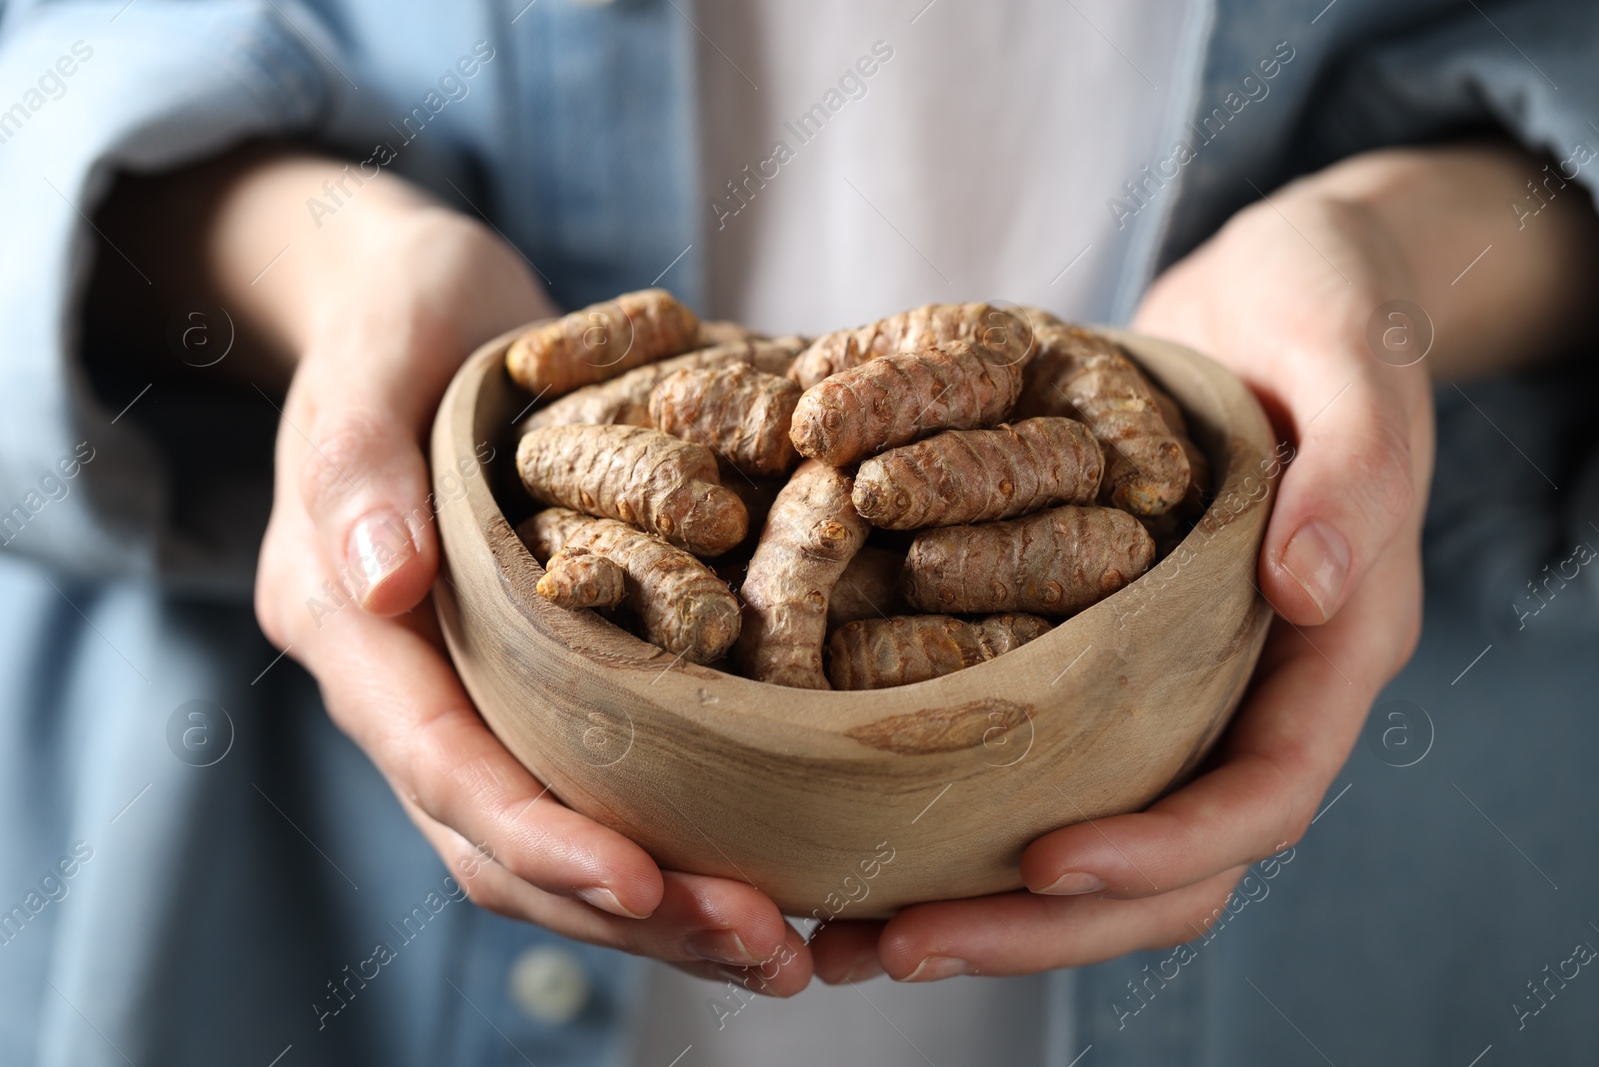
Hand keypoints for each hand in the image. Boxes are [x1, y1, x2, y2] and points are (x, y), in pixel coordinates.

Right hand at [225, 158, 810, 991]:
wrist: (422, 311)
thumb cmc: (401, 315)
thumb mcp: (375, 354)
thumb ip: (355, 462)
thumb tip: (381, 583)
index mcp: (350, 623)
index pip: (439, 760)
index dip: (537, 833)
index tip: (645, 880)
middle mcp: (410, 684)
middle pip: (505, 841)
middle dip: (631, 908)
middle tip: (767, 946)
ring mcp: (474, 694)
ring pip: (555, 842)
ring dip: (667, 909)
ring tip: (787, 946)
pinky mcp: (539, 686)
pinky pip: (601, 789)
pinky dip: (679, 846)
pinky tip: (771, 873)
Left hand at [811, 153, 1484, 982]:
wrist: (1270, 293)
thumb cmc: (1327, 306)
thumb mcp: (1350, 354)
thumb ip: (1351, 468)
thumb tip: (1312, 590)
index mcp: (1330, 653)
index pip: (1262, 796)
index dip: (1162, 849)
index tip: (1043, 860)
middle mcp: (1247, 694)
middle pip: (1162, 866)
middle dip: (1037, 923)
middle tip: (895, 945)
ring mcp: (1170, 686)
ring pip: (1088, 833)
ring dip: (976, 898)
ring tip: (845, 932)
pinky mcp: (1097, 656)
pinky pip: (1032, 756)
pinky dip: (951, 805)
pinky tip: (845, 818)